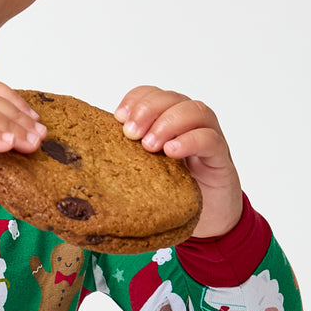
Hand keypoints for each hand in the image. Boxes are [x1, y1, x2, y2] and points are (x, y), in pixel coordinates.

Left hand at [114, 86, 243, 237]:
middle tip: (131, 133)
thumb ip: (127, 155)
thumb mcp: (143, 170)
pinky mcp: (220, 156)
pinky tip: (171, 152)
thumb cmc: (172, 191)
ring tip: (149, 145)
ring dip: (167, 123)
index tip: (118, 117)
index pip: (151, 95)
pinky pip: (210, 138)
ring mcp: (207, 136)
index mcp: (165, 121)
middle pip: (170, 97)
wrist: (209, 216)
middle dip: (147, 110)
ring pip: (193, 110)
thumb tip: (90, 152)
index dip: (135, 100)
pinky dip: (190, 140)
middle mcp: (187, 123)